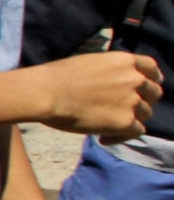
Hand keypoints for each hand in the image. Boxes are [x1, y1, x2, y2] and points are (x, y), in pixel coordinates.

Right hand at [39, 51, 162, 138]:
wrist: (46, 93)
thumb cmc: (57, 78)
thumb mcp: (91, 63)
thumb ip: (110, 71)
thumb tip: (111, 85)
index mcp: (125, 61)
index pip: (152, 69)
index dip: (152, 79)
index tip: (147, 88)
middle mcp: (134, 79)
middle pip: (153, 93)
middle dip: (143, 101)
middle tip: (125, 110)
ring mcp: (132, 100)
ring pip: (145, 113)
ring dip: (130, 119)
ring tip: (107, 126)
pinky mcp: (125, 122)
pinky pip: (136, 131)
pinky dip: (121, 137)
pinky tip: (102, 138)